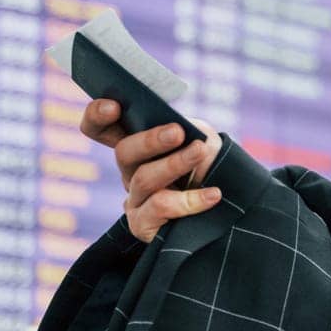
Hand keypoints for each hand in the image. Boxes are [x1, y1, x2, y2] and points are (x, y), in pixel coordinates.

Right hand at [80, 98, 222, 244]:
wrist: (233, 204)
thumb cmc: (213, 164)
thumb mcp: (200, 136)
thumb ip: (181, 125)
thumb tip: (170, 126)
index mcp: (138, 144)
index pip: (101, 128)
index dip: (97, 116)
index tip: (113, 106)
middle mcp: (130, 171)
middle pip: (124, 152)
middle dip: (150, 140)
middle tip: (177, 132)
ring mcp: (135, 199)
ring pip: (143, 178)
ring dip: (175, 163)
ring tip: (200, 151)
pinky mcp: (143, 225)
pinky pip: (161, 207)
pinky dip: (190, 199)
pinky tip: (213, 194)